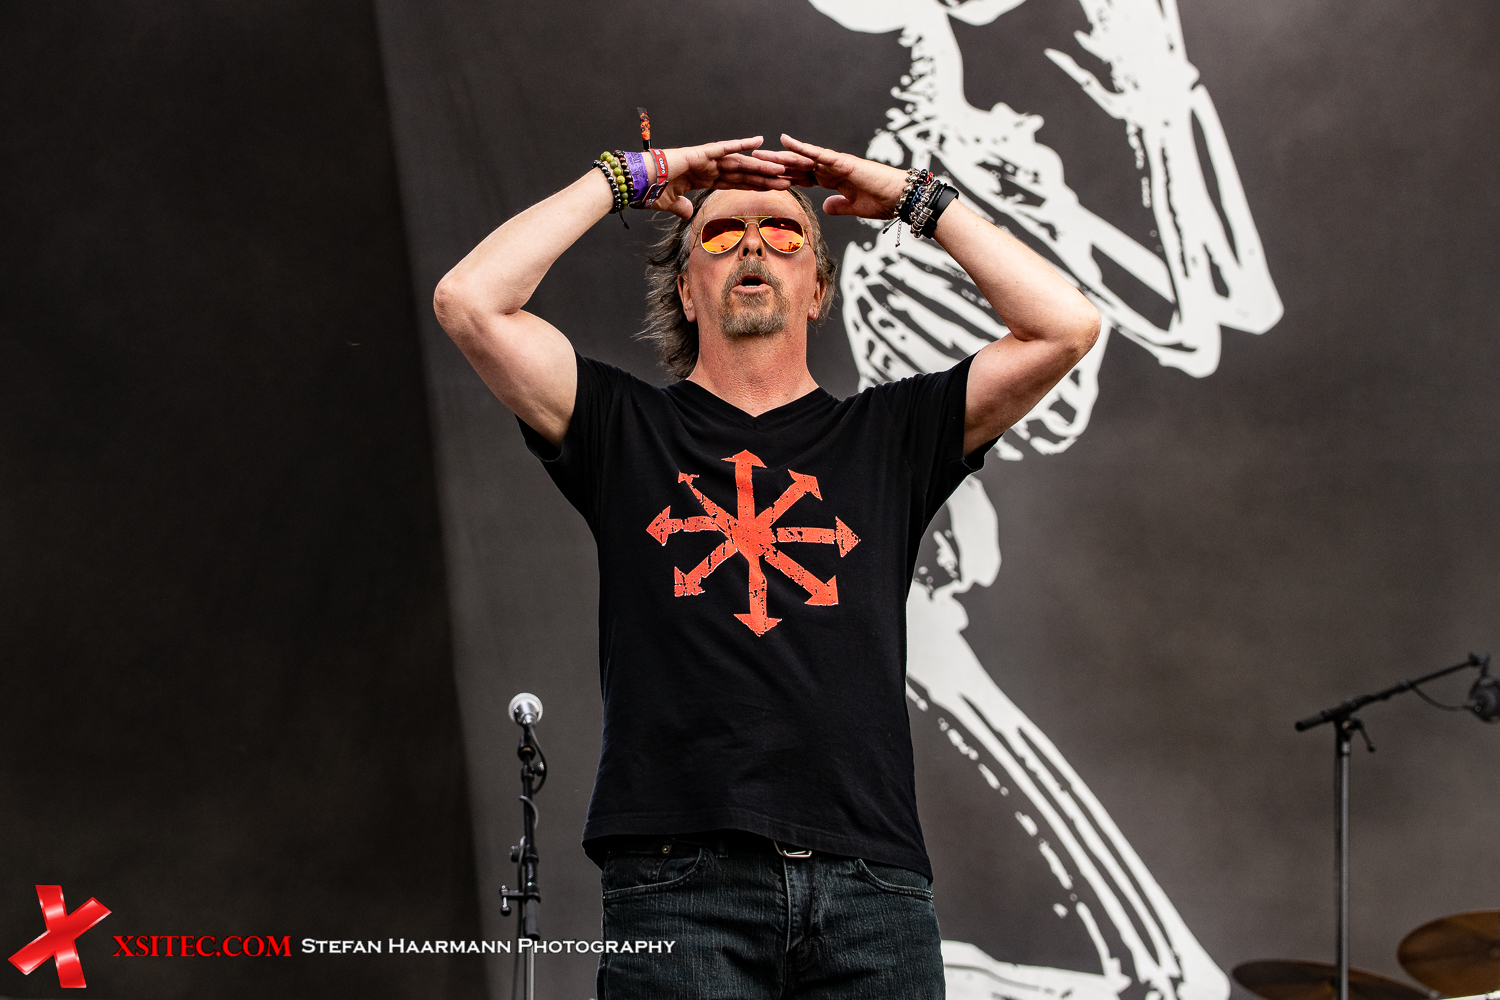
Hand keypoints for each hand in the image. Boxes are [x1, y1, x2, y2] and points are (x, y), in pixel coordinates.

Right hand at [652, 137, 793, 218]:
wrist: (637, 181)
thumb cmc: (649, 191)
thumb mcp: (670, 204)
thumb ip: (682, 208)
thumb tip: (688, 214)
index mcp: (704, 179)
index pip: (737, 183)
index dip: (756, 186)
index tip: (774, 189)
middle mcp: (710, 168)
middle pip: (745, 174)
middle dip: (767, 178)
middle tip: (789, 179)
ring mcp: (707, 159)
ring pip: (741, 164)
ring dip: (762, 167)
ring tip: (783, 169)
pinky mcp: (702, 153)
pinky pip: (726, 148)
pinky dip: (742, 145)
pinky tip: (760, 142)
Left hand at [752, 134, 908, 218]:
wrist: (900, 198)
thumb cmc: (882, 201)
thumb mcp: (854, 208)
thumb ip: (839, 206)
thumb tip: (826, 208)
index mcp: (832, 179)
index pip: (802, 177)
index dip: (783, 177)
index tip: (764, 178)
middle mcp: (830, 168)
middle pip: (796, 166)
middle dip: (774, 165)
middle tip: (752, 161)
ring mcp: (835, 163)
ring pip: (802, 158)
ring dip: (780, 155)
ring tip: (759, 152)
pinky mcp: (842, 162)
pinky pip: (817, 153)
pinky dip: (801, 147)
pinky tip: (785, 141)